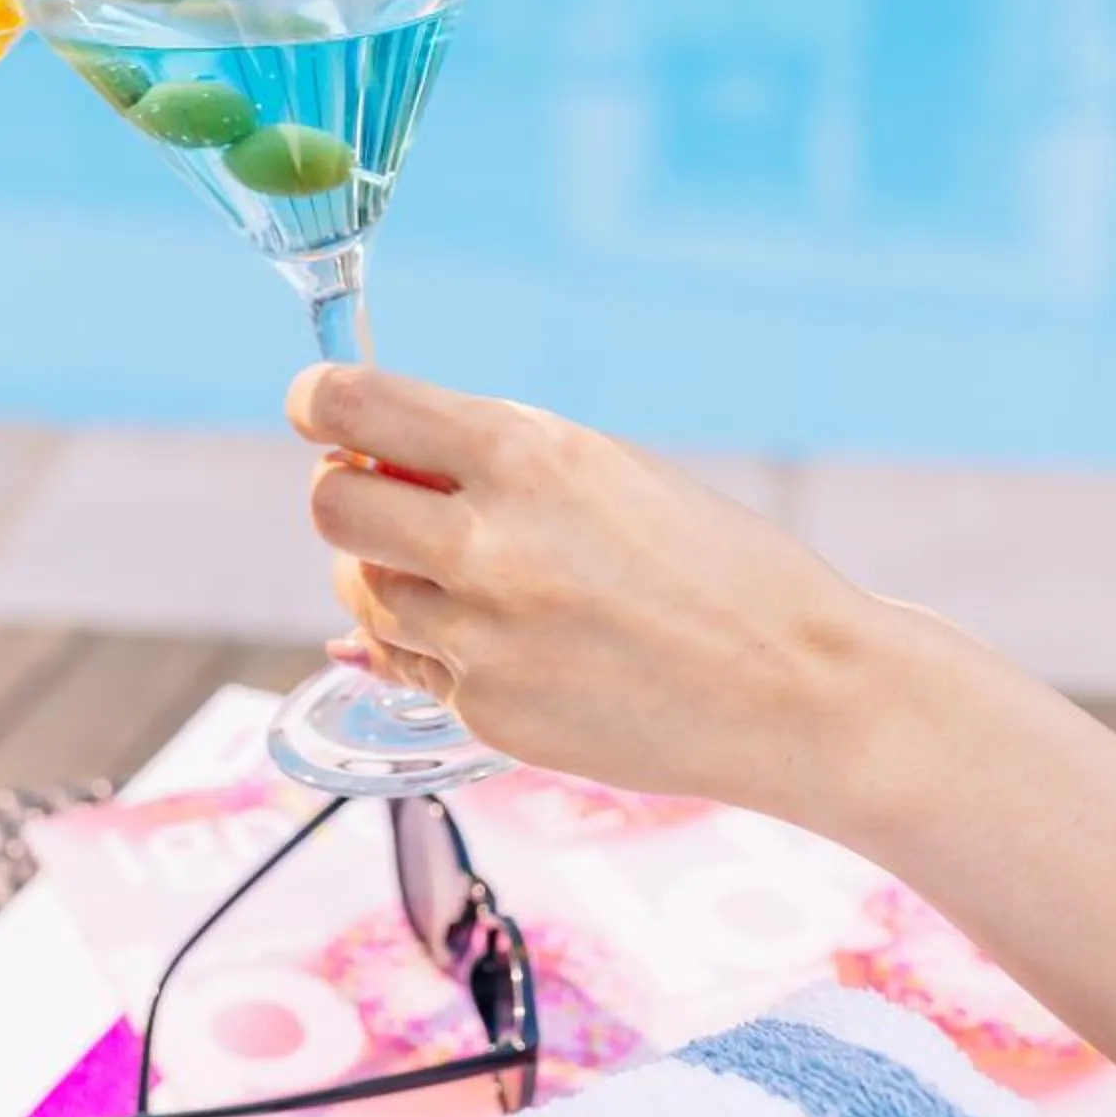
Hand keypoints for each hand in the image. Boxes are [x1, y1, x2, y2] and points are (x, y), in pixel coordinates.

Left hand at [289, 365, 894, 822]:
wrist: (799, 689)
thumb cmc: (712, 561)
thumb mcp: (603, 470)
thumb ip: (487, 461)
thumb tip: (367, 459)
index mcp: (523, 451)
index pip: (351, 406)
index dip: (316, 402)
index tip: (317, 407)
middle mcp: (488, 543)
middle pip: (330, 505)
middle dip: (349, 494)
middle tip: (394, 498)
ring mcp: (482, 639)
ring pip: (363, 590)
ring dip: (392, 573)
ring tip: (475, 576)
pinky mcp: (487, 714)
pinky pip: (411, 666)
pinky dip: (438, 646)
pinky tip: (508, 639)